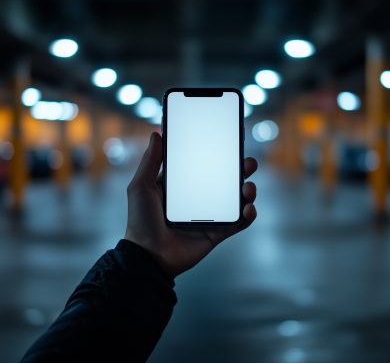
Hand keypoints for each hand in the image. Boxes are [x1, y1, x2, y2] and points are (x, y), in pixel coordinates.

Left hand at [125, 132, 257, 277]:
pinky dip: (248, 215)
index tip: (229, 141)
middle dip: (241, 169)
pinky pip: (238, 222)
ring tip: (248, 187)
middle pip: (226, 180)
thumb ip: (150, 161)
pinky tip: (248, 208)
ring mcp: (210, 215)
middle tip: (247, 162)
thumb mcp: (141, 186)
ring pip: (236, 199)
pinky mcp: (217, 232)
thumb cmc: (141, 221)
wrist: (149, 256)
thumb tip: (156, 133)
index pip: (205, 164)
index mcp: (183, 185)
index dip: (218, 153)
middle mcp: (199, 198)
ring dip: (248, 190)